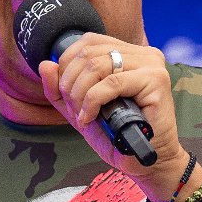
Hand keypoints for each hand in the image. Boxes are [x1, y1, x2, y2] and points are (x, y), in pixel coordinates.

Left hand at [38, 33, 191, 201]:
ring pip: (97, 65)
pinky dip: (92, 102)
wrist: (141, 161)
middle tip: (73, 109)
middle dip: (71, 83)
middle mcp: (142, 53)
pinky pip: (112, 83)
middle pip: (88, 53)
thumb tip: (45, 64)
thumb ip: (59, 88)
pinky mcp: (156, 80)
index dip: (67, 64)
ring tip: (82, 115)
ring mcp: (151, 64)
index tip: (65, 93)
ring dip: (80, 94)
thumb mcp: (79, 109)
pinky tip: (90, 119)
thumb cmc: (115, 135)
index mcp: (128, 54)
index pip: (88, 41)